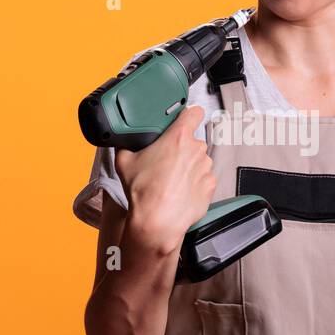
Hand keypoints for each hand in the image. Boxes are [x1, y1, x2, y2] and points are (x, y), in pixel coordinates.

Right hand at [114, 105, 216, 256]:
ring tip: (172, 180)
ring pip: (198, 161)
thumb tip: (124, 141)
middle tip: (166, 161)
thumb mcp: (124, 161)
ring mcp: (206, 168)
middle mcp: (196, 150)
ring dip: (188, 166)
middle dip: (182, 148)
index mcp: (178, 137)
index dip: (189, 115)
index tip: (184, 120)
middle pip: (192, 141)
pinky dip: (194, 183)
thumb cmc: (144, 192)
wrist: (157, 221)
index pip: (194, 112)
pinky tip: (180, 191)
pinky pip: (203, 179)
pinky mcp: (210, 186)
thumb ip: (126, 145)